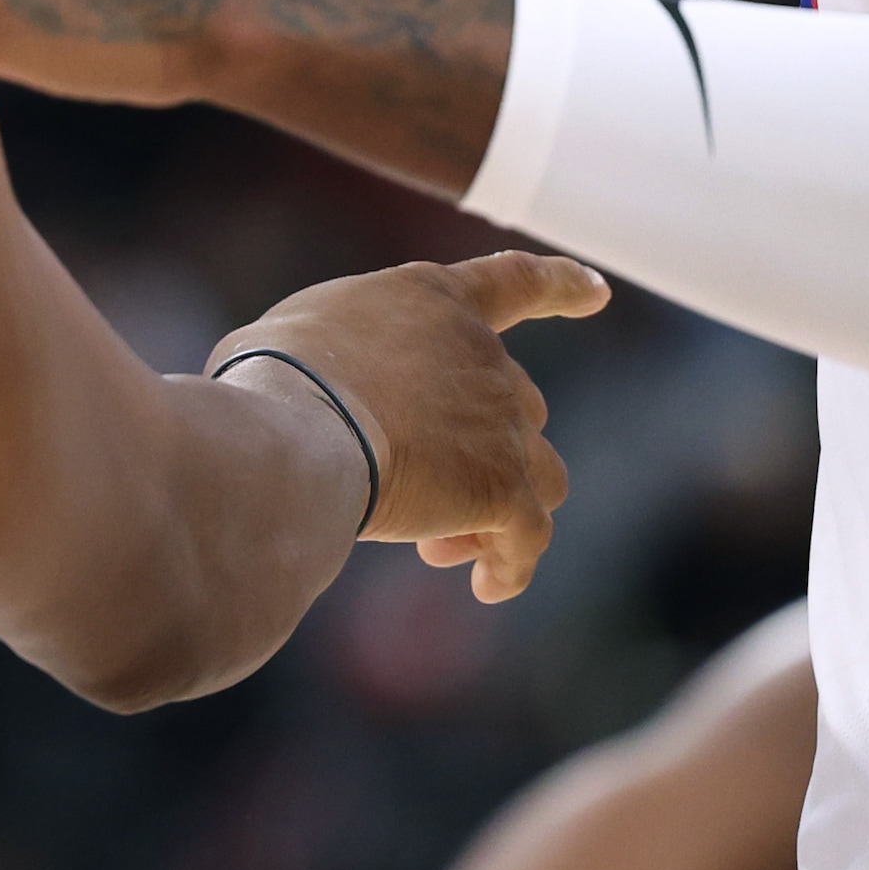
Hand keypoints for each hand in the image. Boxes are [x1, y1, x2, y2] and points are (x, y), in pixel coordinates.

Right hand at [215, 250, 604, 603]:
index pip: (517, 280)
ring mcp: (501, 423)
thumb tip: (311, 385)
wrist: (295, 433)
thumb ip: (331, 353)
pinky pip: (526, 539)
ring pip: (540, 475)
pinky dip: (510, 565)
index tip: (598, 292)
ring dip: (501, 511)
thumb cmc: (270, 380)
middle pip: (519, 407)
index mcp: (433, 299)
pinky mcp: (502, 490)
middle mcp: (482, 355)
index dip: (563, 286)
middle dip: (478, 455)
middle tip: (420, 500)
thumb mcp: (295, 336)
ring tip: (442, 549)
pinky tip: (485, 588)